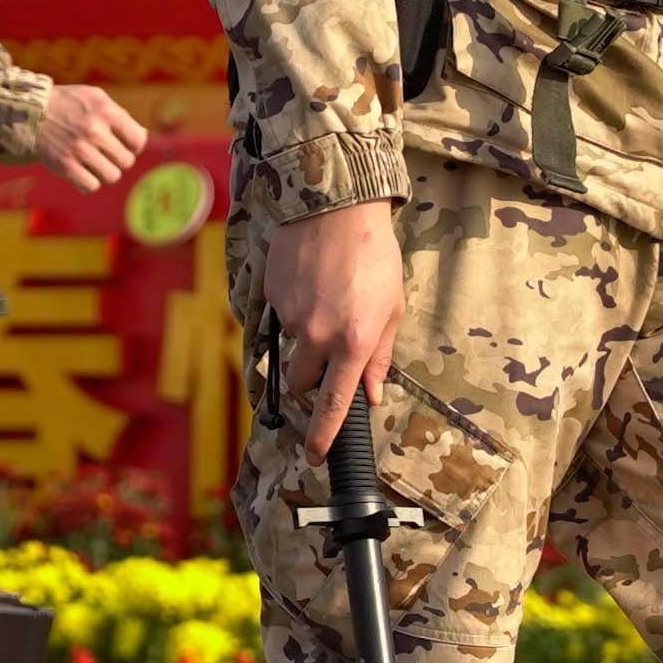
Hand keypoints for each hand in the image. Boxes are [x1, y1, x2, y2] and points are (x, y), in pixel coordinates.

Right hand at [29, 81, 153, 189]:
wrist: (28, 112)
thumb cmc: (68, 104)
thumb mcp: (96, 98)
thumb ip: (121, 116)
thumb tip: (142, 140)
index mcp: (106, 110)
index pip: (139, 141)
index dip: (133, 146)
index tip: (120, 143)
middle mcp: (94, 129)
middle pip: (127, 162)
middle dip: (117, 159)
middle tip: (103, 152)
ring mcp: (79, 149)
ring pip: (112, 176)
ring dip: (104, 172)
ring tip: (92, 162)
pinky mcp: (65, 166)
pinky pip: (91, 186)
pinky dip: (87, 182)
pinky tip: (80, 170)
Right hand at [263, 198, 405, 451]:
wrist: (336, 206)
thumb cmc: (374, 256)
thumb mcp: (391, 308)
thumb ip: (380, 356)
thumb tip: (372, 393)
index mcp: (354, 343)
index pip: (333, 404)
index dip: (323, 436)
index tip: (315, 456)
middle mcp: (317, 336)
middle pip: (301, 383)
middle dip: (311, 378)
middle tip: (327, 352)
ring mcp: (290, 317)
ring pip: (291, 348)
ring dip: (304, 338)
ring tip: (324, 299)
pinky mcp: (271, 296)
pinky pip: (279, 316)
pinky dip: (293, 308)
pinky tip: (310, 281)